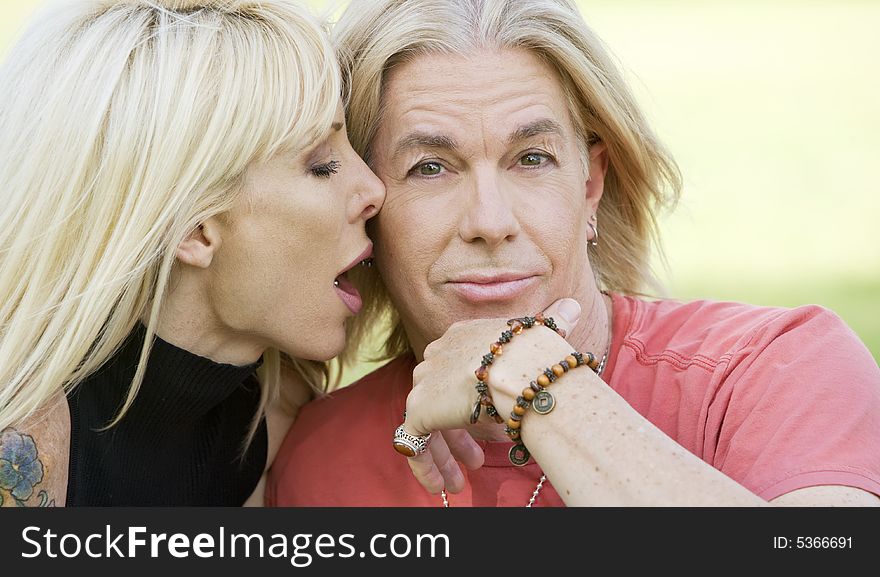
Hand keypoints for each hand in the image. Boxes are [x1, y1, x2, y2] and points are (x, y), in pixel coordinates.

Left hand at [400, 297, 581, 493]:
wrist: (522, 368)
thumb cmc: (539, 353)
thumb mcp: (545, 335)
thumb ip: (554, 322)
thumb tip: (573, 306)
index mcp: (463, 336)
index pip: (459, 369)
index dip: (471, 398)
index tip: (489, 419)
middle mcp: (438, 354)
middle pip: (440, 396)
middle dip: (456, 431)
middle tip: (476, 459)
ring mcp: (425, 382)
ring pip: (427, 422)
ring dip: (444, 455)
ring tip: (457, 483)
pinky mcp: (418, 408)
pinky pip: (412, 442)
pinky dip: (425, 466)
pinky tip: (439, 487)